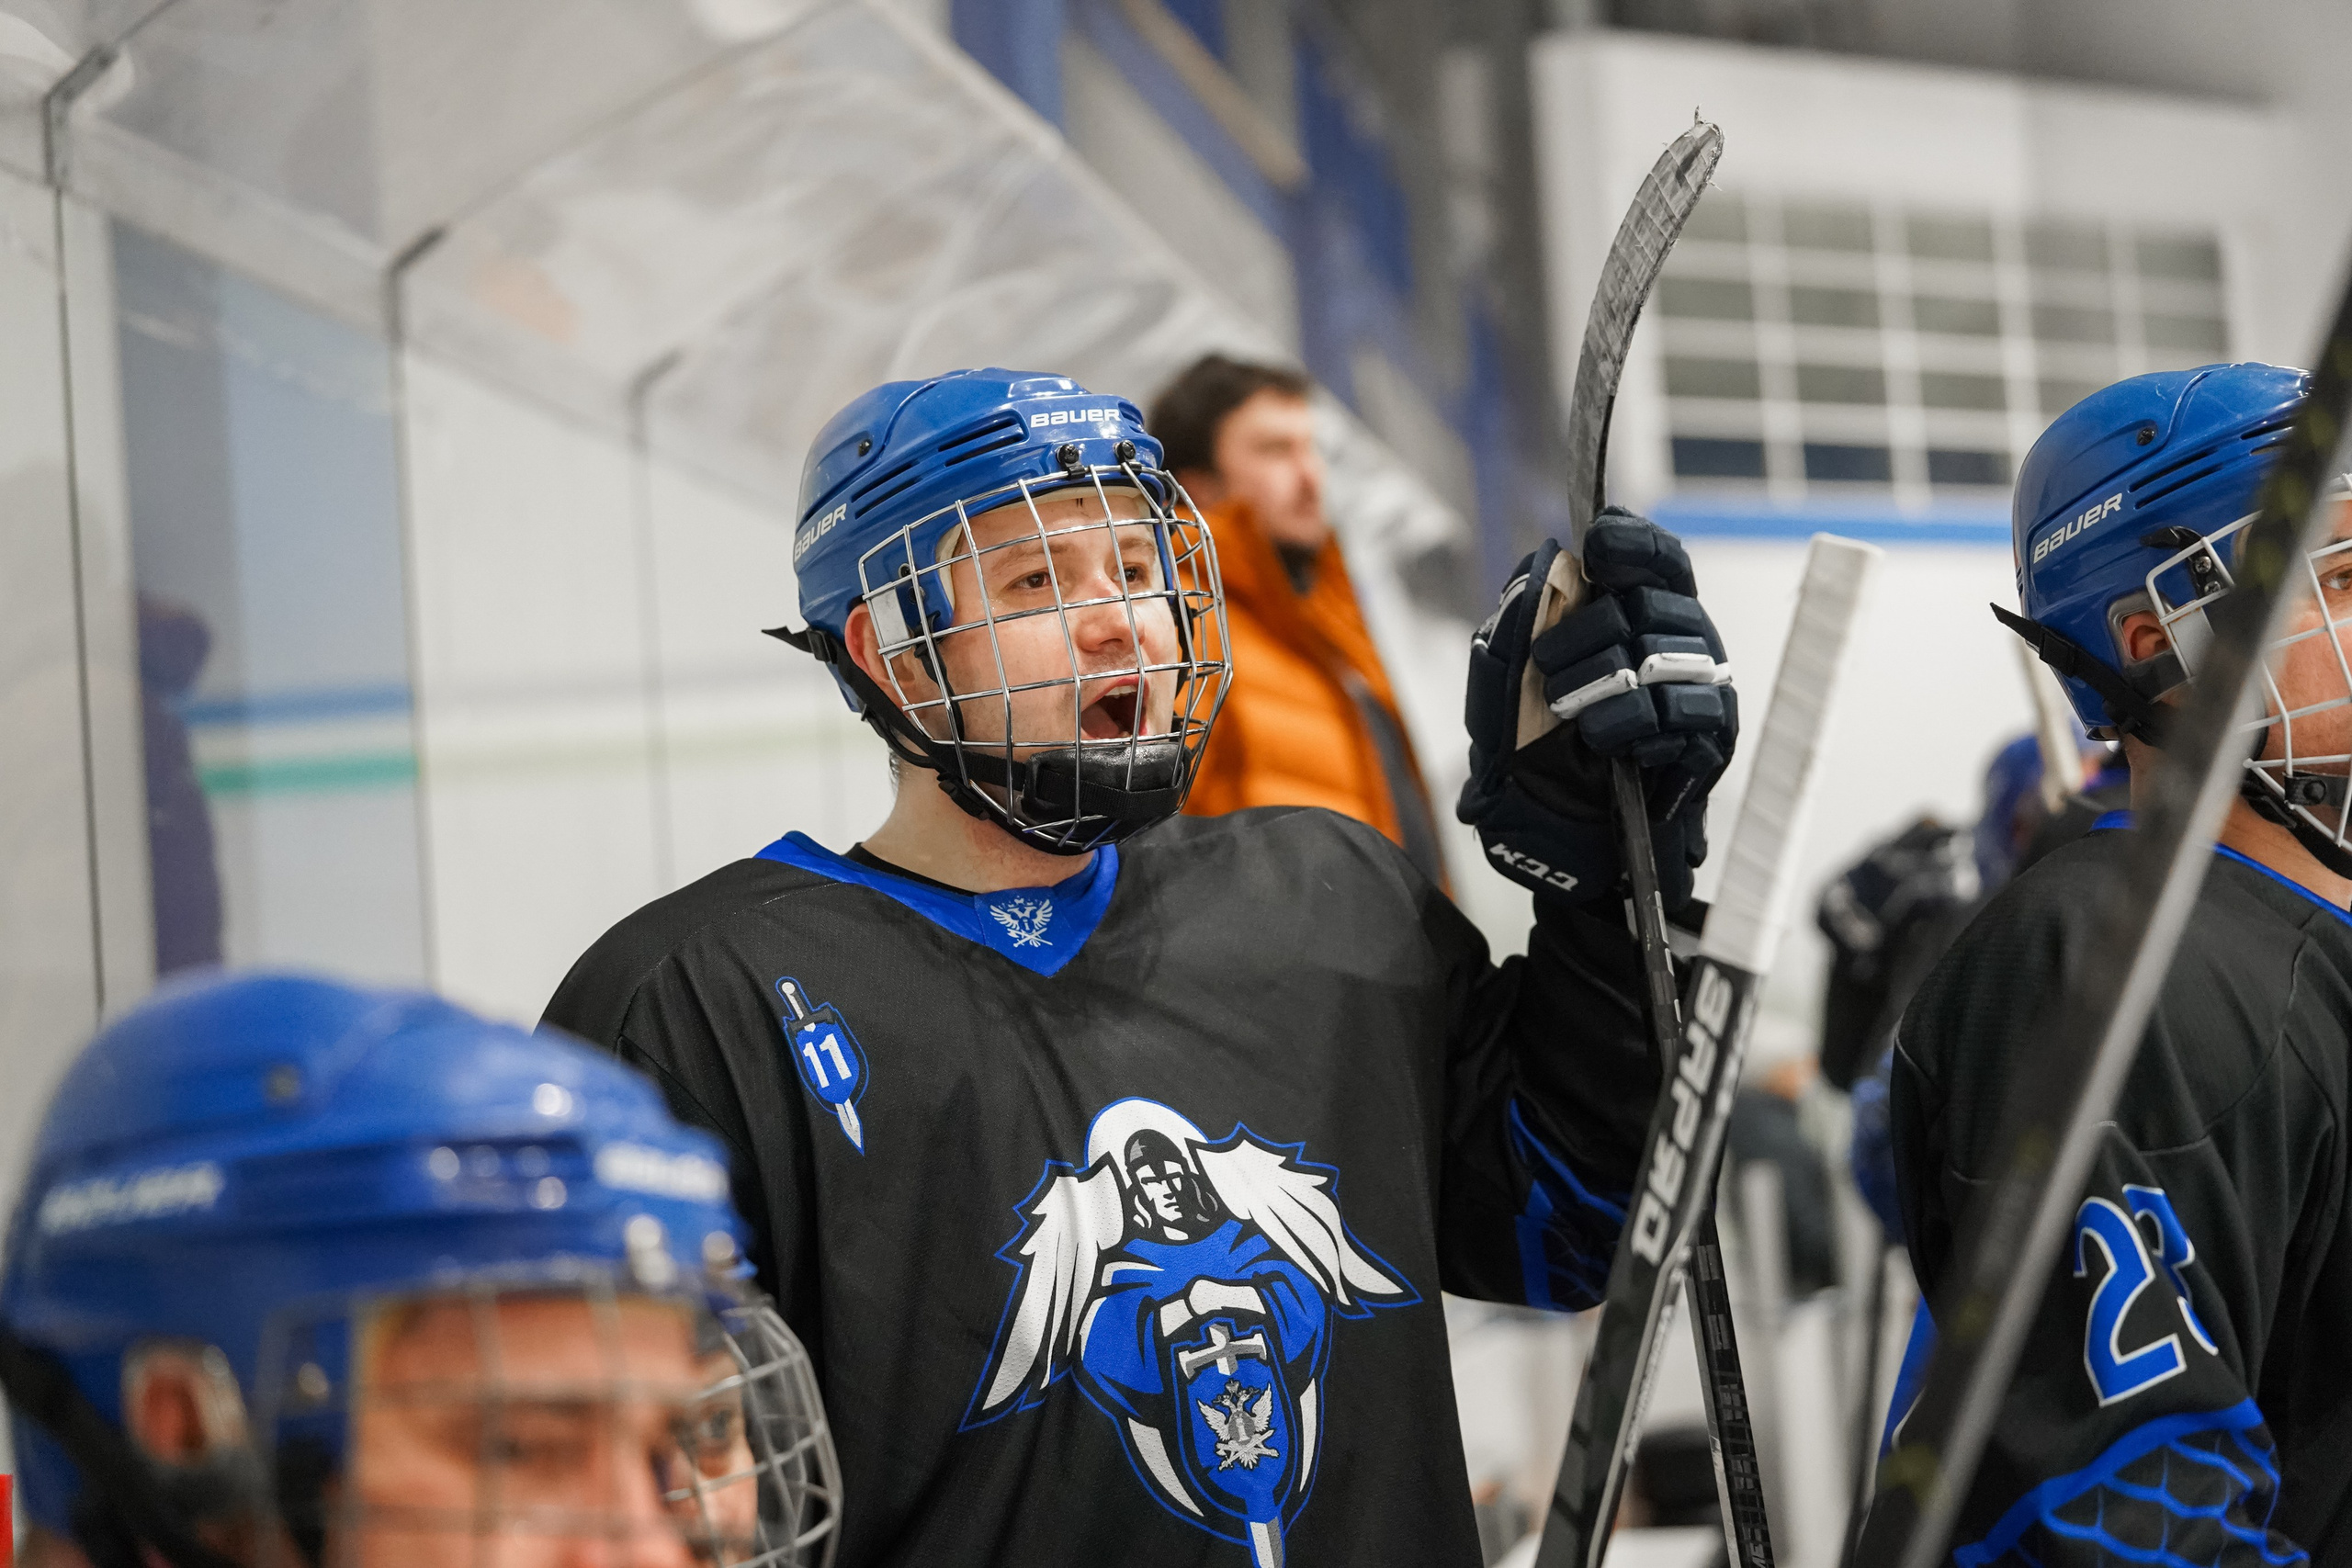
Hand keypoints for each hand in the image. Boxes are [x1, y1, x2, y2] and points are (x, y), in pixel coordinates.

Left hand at [1458, 509, 1736, 907]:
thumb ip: (1517, 628)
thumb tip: (1541, 571)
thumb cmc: (1534, 750)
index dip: (1633, 543)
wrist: (1557, 832)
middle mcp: (1676, 640)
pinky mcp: (1711, 738)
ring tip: (1567, 713)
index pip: (1656, 557)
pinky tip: (1605, 740)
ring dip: (1606, 681)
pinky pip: (1689, 713)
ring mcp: (1699, 687)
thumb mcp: (1503, 685)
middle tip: (1547, 667)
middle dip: (1591, 630)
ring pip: (1670, 655)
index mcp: (1634, 613)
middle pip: (1654, 603)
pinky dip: (1639, 722)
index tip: (1597, 547)